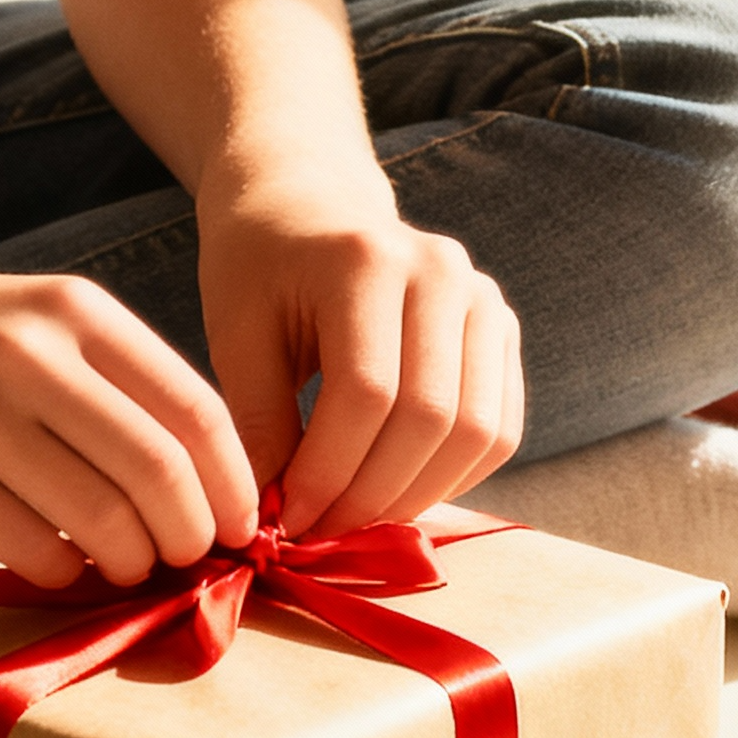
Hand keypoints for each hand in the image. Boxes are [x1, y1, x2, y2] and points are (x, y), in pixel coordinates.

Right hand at [0, 256, 258, 591]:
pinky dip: (61, 573)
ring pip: (103, 521)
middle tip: (186, 562)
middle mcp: (30, 354)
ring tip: (122, 567)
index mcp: (74, 311)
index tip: (241, 528)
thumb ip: (109, 383)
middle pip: (162, 475)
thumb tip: (204, 483)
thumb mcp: (29, 323)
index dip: (235, 485)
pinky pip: (32, 549)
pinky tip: (55, 563)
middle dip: (192, 537)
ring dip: (131, 564)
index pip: (197, 411)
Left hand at [196, 166, 523, 536]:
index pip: (366, 392)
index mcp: (367, 259)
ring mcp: (483, 298)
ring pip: (476, 431)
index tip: (285, 518)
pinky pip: (499, 429)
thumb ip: (257, 421)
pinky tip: (396, 492)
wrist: (309, 206)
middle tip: (319, 531)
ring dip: (416, 495)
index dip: (328, 472)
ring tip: (354, 519)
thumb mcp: (236, 331)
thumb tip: (267, 519)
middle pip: (430, 417)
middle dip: (371, 494)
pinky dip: (453, 476)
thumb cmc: (261, 267)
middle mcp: (442, 272)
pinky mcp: (501, 330)